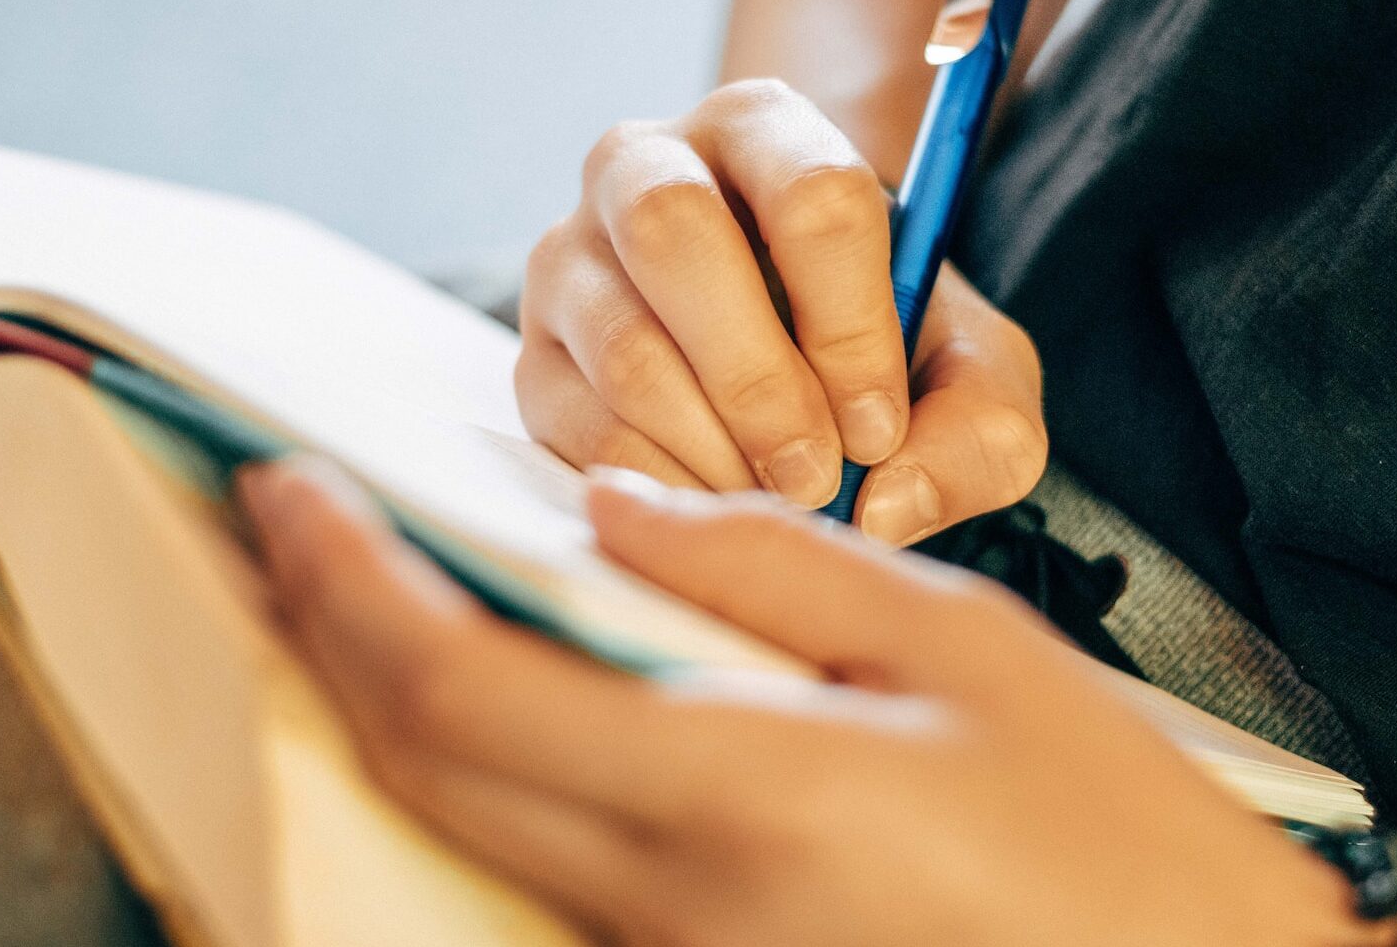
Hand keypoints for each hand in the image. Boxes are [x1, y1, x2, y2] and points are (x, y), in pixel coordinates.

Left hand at [239, 457, 1396, 946]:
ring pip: (467, 830)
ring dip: (393, 705)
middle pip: (425, 768)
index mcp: (740, 796)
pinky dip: (485, 772)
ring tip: (366, 593)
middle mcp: (672, 908)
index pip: (461, 690)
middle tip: (284, 528)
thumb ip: (772, 566)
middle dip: (325, 637)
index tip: (287, 491)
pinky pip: (546, 873)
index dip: (347, 587)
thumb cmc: (1112, 831)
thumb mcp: (966, 646)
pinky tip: (495, 696)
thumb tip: (610, 513)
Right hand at [516, 79, 1045, 545]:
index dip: (852, 326)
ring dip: (711, 445)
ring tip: (774, 496)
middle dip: (758, 379)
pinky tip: (717, 505)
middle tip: (816, 475)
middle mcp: (646, 162)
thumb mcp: (973, 375)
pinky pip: (580, 423)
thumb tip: (886, 503)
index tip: (879, 427)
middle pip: (676, 232)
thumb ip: (980, 430)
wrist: (790, 354)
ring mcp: (572, 256)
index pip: (812, 195)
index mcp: (767, 128)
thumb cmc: (884, 347)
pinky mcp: (534, 353)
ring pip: (623, 343)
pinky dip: (660, 484)